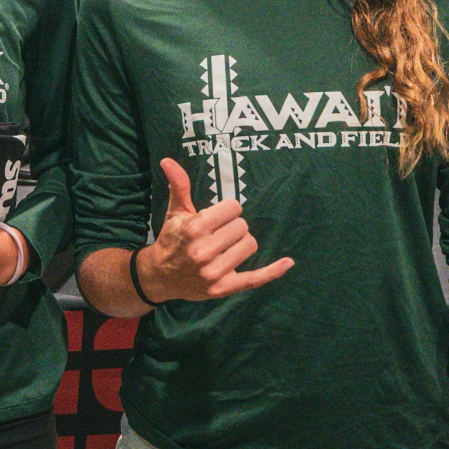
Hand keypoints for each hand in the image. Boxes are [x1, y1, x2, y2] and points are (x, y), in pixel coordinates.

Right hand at [133, 158, 292, 303]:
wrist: (160, 277)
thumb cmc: (171, 239)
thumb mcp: (175, 211)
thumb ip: (178, 185)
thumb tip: (168, 160)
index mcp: (193, 229)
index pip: (233, 208)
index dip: (226, 210)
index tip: (215, 217)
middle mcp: (203, 251)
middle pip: (243, 226)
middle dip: (232, 226)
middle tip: (217, 234)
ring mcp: (214, 272)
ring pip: (250, 245)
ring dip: (241, 243)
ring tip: (224, 247)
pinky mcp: (223, 288)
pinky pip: (255, 278)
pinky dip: (273, 271)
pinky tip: (288, 262)